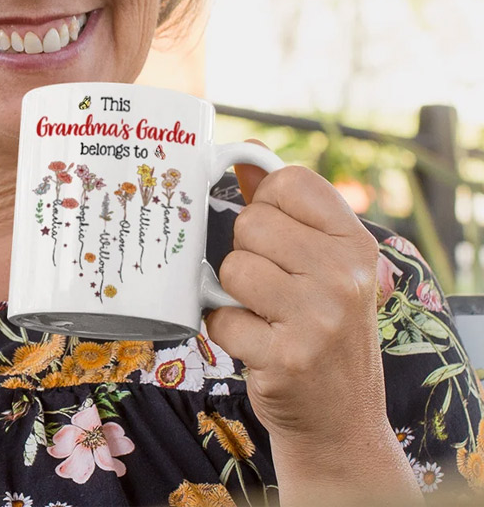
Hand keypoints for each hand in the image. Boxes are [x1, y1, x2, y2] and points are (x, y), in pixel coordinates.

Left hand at [205, 143, 420, 504]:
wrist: (340, 420)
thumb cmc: (323, 329)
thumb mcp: (325, 264)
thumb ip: (286, 209)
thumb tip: (245, 155)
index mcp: (357, 243)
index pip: (291, 181)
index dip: (266, 200)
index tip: (273, 230)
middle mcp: (344, 276)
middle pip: (251, 222)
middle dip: (246, 252)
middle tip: (269, 283)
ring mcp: (318, 318)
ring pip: (232, 267)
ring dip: (232, 293)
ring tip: (262, 313)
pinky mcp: (286, 358)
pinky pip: (219, 316)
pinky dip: (224, 329)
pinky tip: (254, 342)